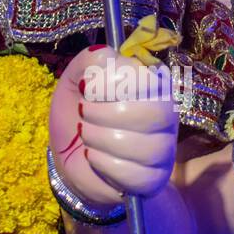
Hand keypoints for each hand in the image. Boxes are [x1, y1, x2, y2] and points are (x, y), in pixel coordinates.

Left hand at [48, 45, 178, 208]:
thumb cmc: (77, 111)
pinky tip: (93, 157)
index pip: (151, 78)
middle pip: (156, 113)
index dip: (115, 82)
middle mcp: (165, 114)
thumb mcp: (75, 79)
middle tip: (84, 112)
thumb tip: (107, 54)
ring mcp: (163, 149)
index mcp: (151, 83)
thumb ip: (90, 60)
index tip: (87, 87)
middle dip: (107, 112)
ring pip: (148, 147)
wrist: (68, 154)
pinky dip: (104, 165)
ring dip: (102, 139)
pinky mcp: (154, 179)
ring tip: (85, 134)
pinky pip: (137, 175)